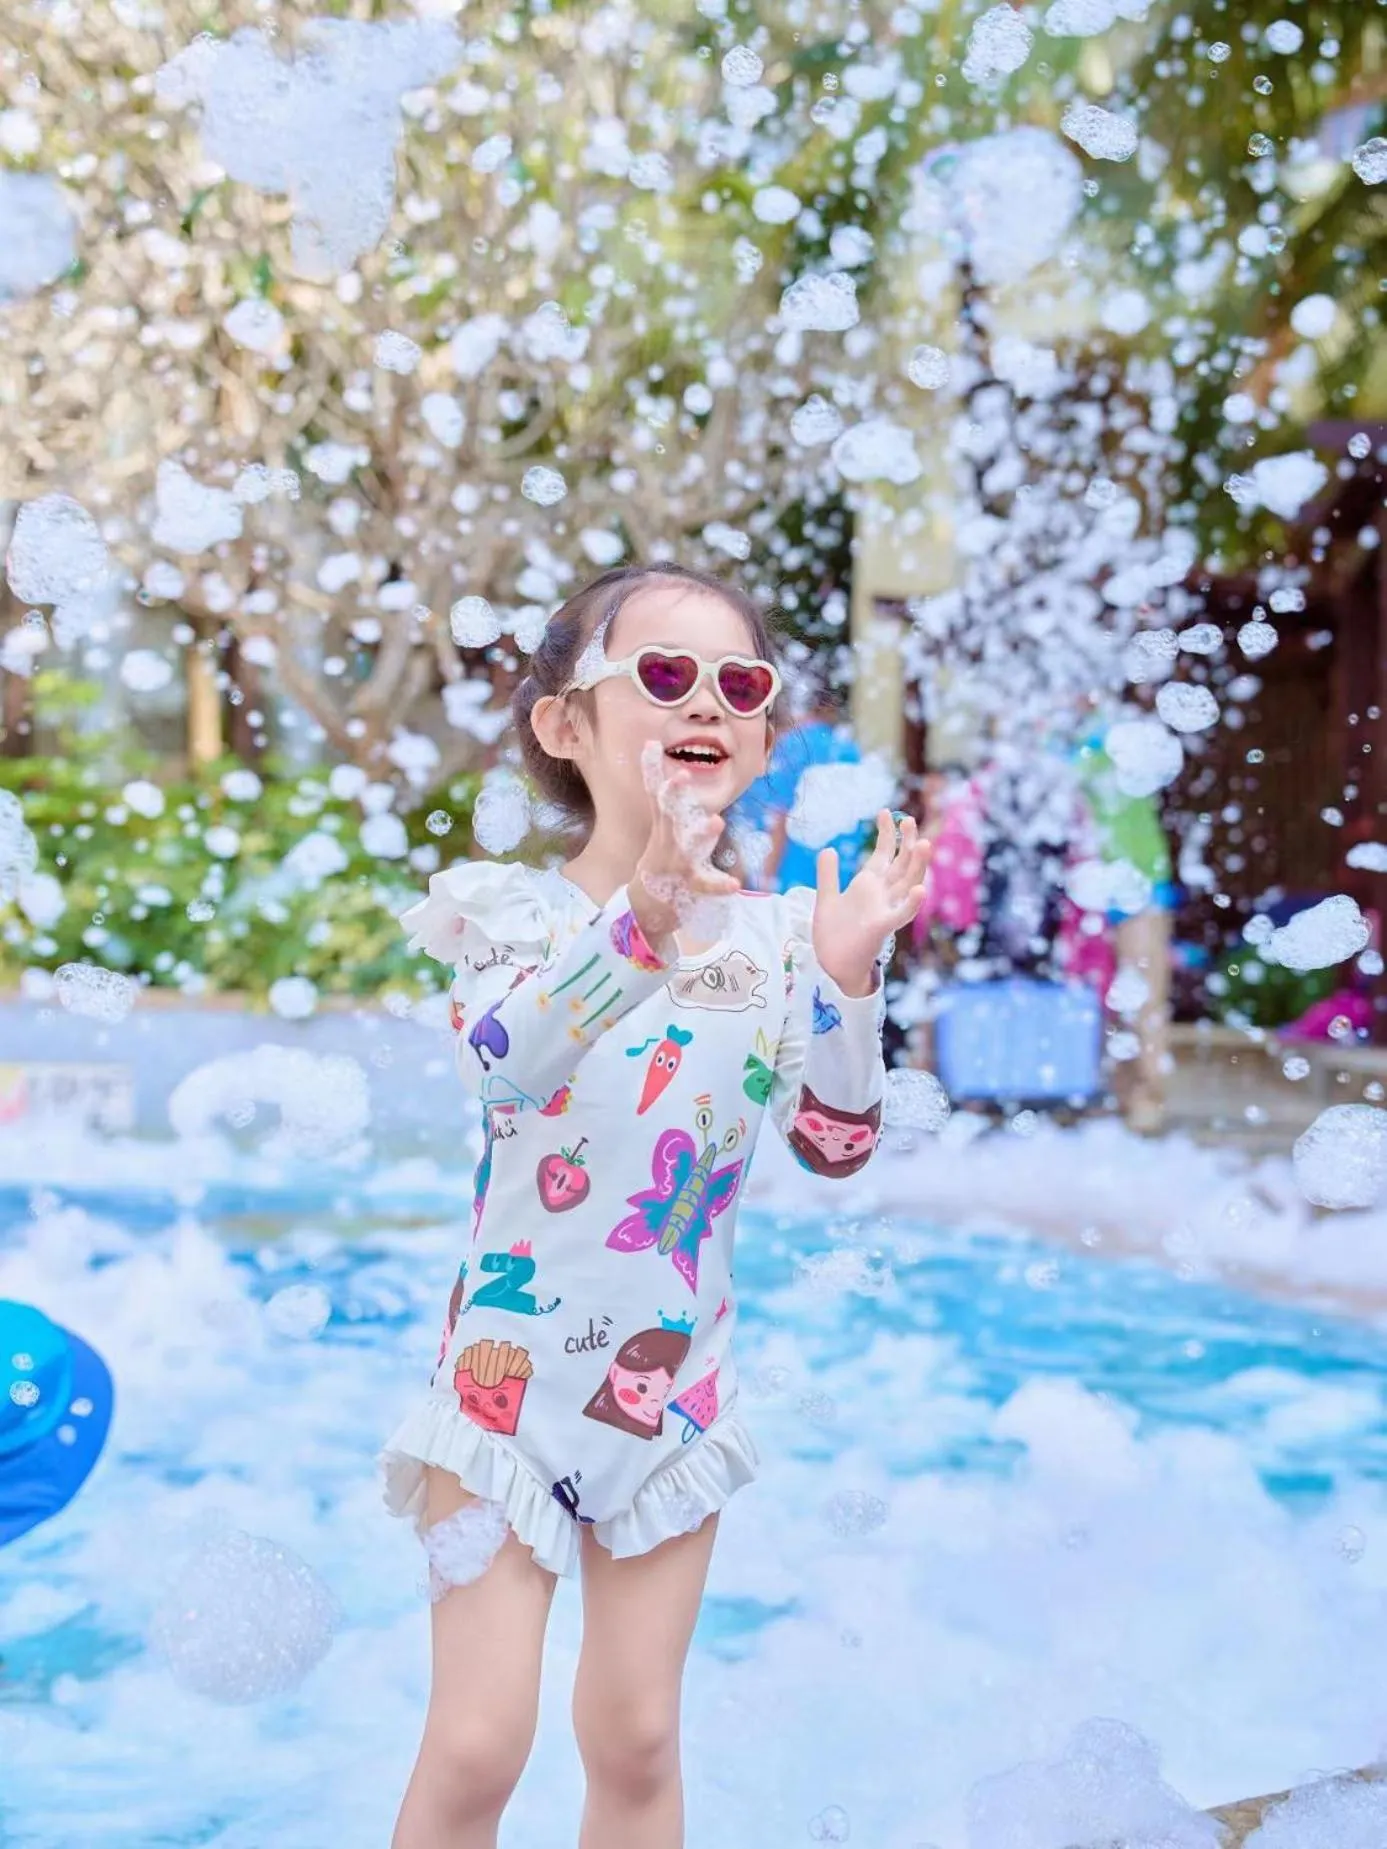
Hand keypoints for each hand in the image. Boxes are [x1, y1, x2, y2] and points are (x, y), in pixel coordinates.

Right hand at [629, 742, 738, 948]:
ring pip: (688, 847)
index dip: (653, 771)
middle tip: (682, 773)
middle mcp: (666, 842)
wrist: (643, 908)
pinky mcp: (688, 887)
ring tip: (717, 821)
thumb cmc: (659, 861)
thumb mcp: (661, 829)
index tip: (652, 746)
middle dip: (674, 794)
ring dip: (701, 835)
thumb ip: (663, 797)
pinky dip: (719, 885)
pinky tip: (734, 883)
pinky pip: (705, 885)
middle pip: (668, 815)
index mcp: (662, 828)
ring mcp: (676, 864)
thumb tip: (652, 751)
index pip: (656, 795)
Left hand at [812, 810, 930, 996]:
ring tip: (924, 843)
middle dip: (906, 842)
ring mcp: (884, 910)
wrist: (832, 965)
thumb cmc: (833, 935)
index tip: (886, 811)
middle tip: (909, 820)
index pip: (883, 854)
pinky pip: (900, 914)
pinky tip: (919, 889)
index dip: (887, 834)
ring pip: (906, 884)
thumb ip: (828, 875)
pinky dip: (911, 903)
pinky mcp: (881, 928)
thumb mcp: (827, 898)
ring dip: (916, 865)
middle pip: (900, 864)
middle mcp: (881, 895)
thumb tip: (829, 849)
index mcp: (868, 886)